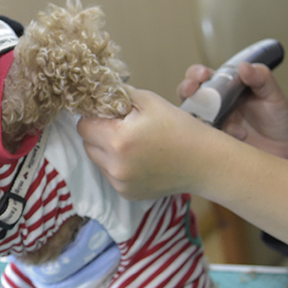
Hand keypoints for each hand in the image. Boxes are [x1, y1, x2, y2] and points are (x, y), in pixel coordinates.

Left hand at [77, 86, 214, 199]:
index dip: (94, 116)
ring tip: (134, 143)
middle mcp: (115, 166)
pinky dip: (118, 165)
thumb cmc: (179, 127)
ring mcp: (120, 183)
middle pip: (87, 143)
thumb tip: (95, 93)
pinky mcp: (127, 194)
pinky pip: (110, 174)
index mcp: (118, 140)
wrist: (204, 162)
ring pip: (97, 160)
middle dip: (99, 133)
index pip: (83, 125)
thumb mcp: (148, 100)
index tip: (110, 113)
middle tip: (123, 126)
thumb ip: (117, 94)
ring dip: (107, 150)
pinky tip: (140, 158)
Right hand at [178, 62, 287, 161]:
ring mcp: (213, 125)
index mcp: (226, 88)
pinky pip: (203, 139)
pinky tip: (238, 135)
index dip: (197, 73)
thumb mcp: (274, 95)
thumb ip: (261, 78)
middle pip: (189, 94)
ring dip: (198, 115)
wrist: (287, 150)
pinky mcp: (214, 144)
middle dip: (186, 90)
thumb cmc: (278, 119)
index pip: (203, 76)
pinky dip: (215, 136)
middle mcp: (215, 105)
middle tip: (192, 90)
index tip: (203, 75)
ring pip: (191, 117)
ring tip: (217, 119)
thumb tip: (243, 66)